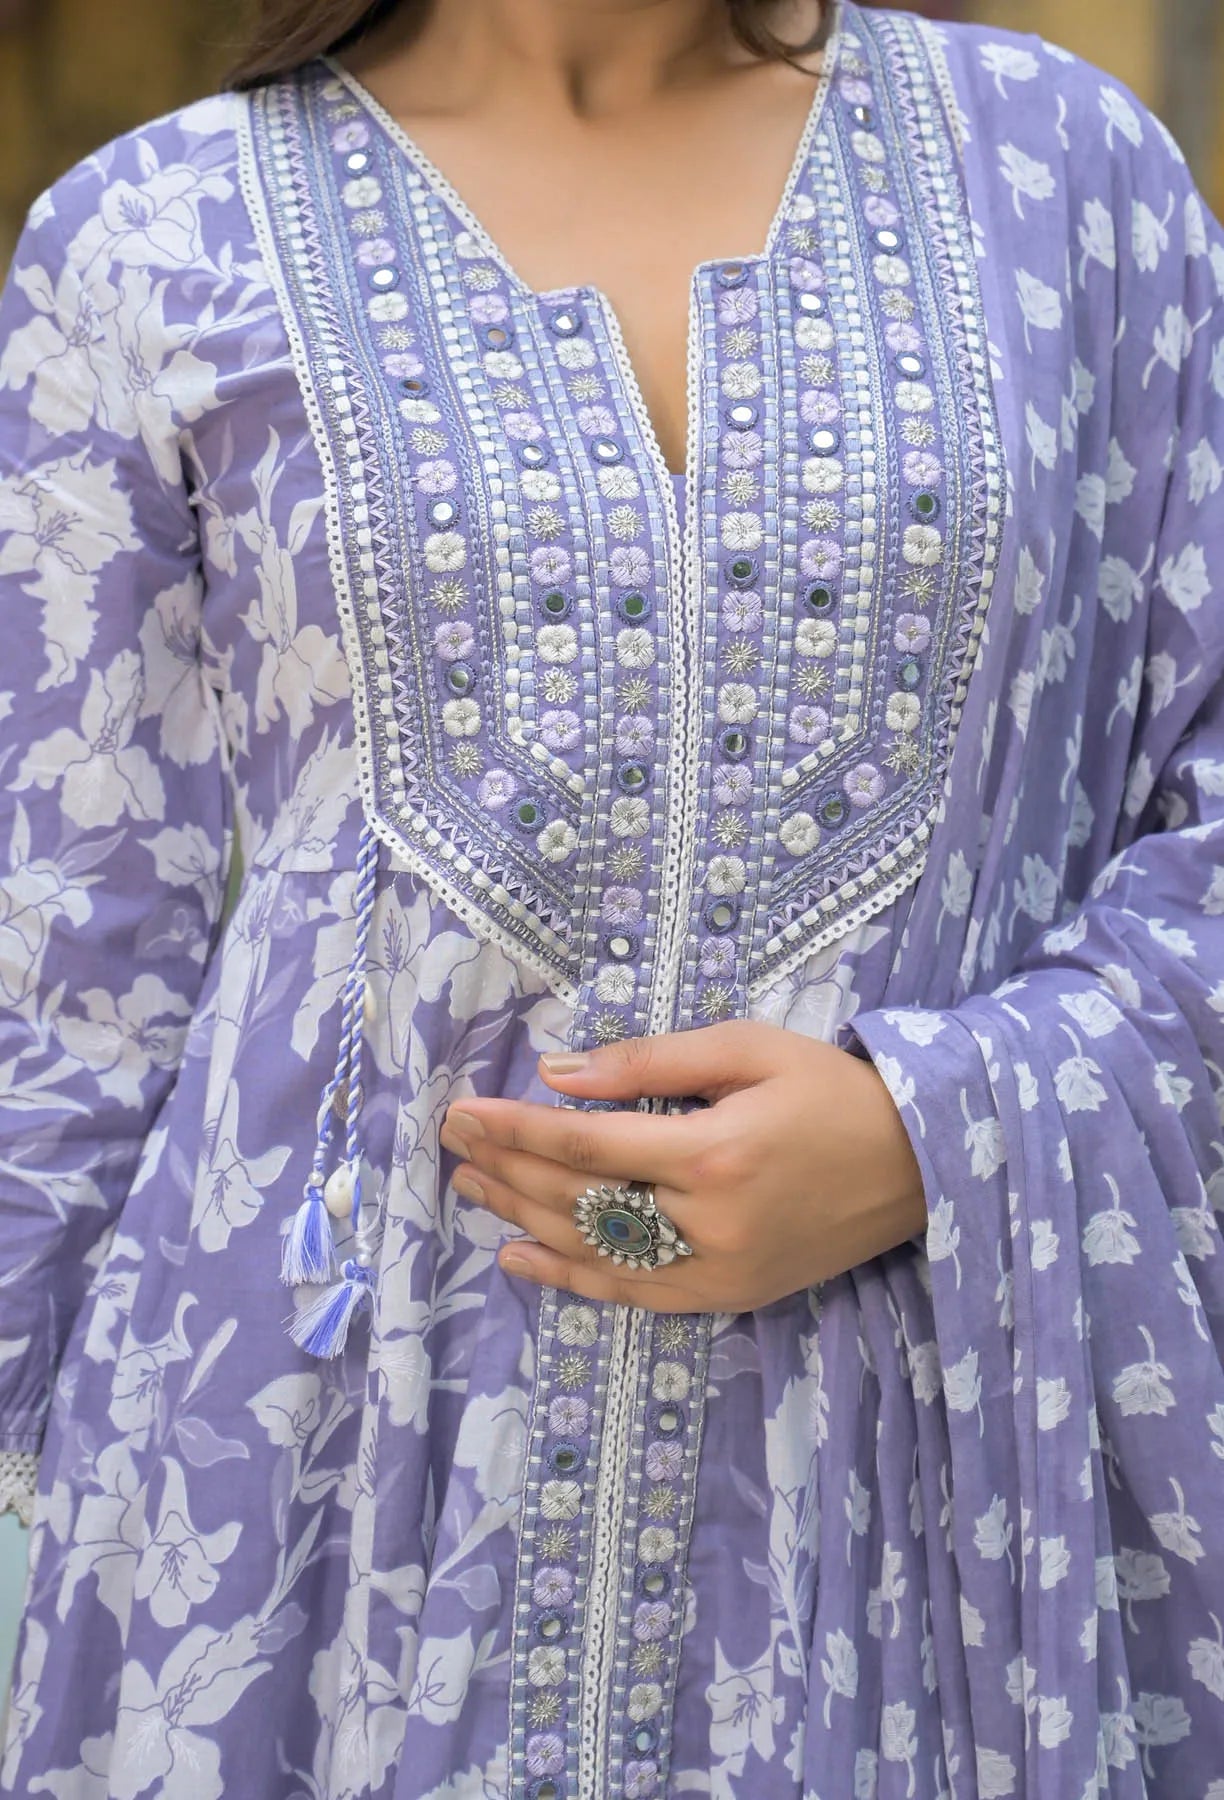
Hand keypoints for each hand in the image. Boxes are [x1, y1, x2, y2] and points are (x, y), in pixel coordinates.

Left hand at [439, 1020, 926, 1312]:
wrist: (920, 1163)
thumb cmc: (832, 1090)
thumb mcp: (748, 1047)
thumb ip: (650, 1063)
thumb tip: (558, 1075)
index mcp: (713, 1152)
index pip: (587, 1146)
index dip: (516, 1130)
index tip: (463, 1112)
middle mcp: (708, 1222)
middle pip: (581, 1200)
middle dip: (509, 1168)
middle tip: (454, 1144)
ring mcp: (717, 1269)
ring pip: (597, 1251)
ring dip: (526, 1220)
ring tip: (471, 1191)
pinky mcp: (730, 1296)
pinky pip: (635, 1292)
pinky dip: (572, 1278)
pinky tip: (522, 1258)